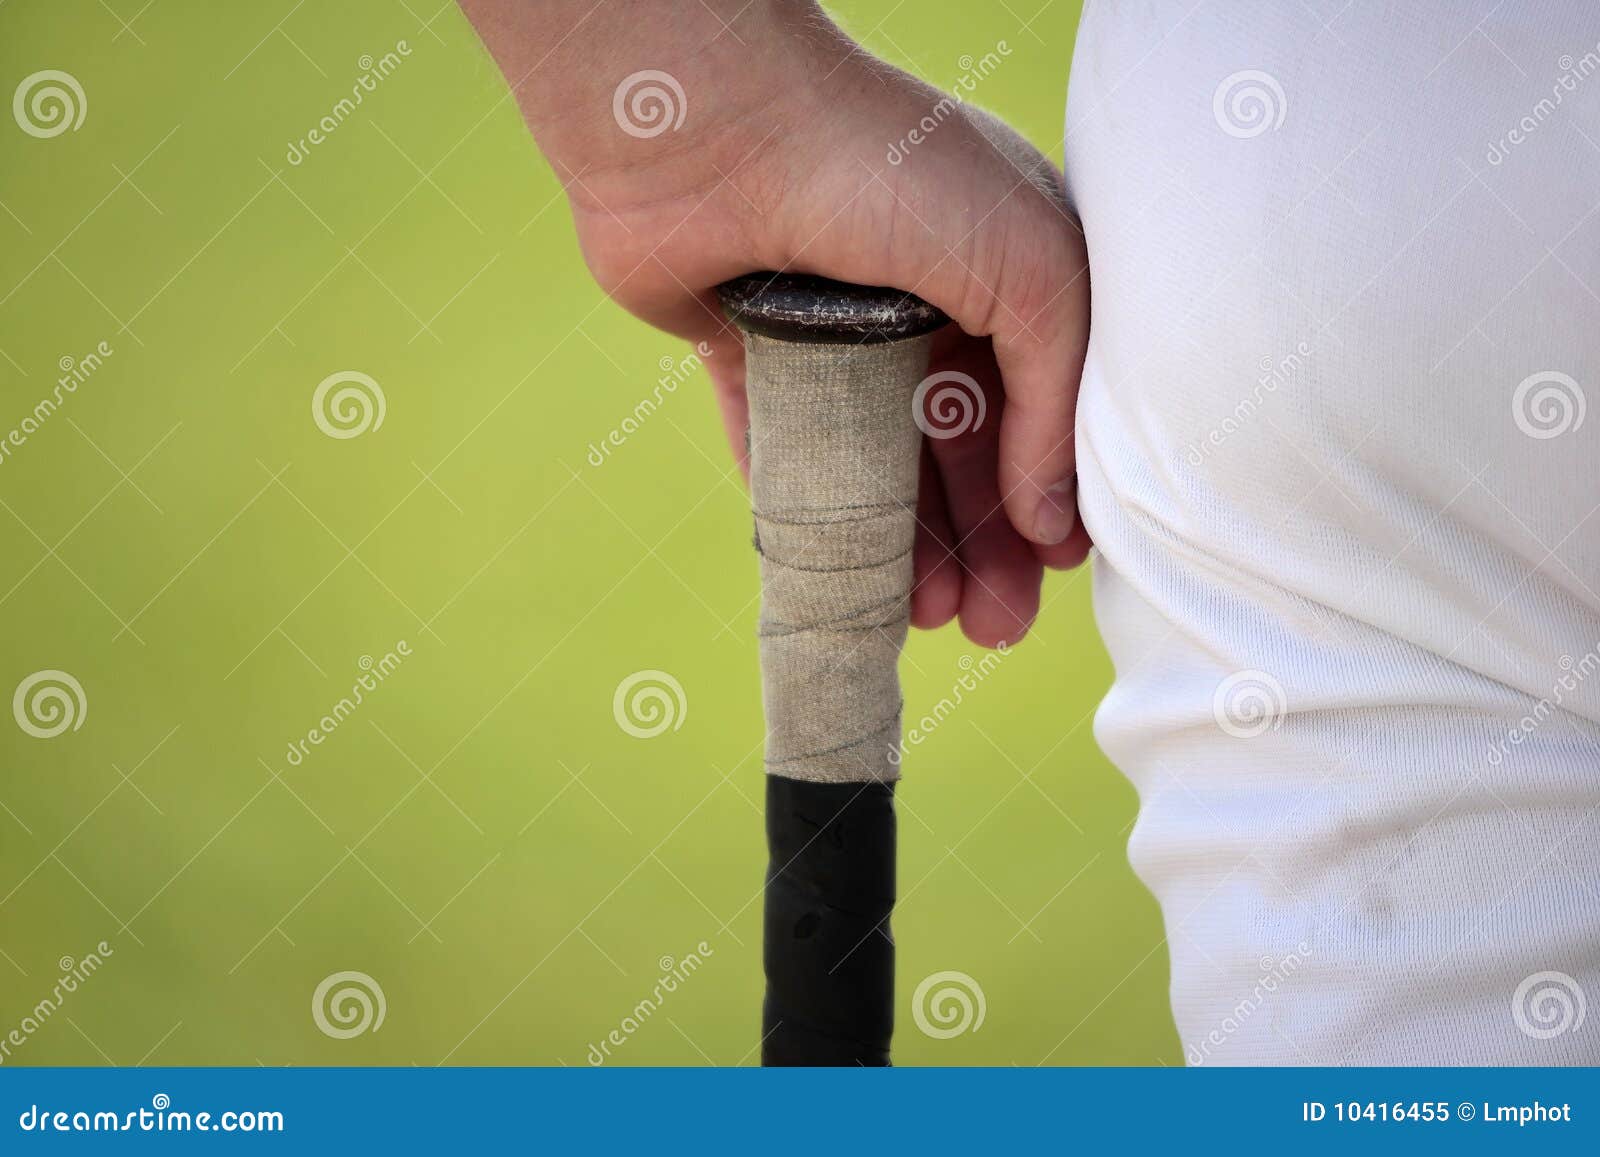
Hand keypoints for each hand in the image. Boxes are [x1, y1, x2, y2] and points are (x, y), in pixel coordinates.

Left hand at [459, 0, 1090, 646]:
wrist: (718, 129)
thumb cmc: (891, 172)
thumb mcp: (1029, 266)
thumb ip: (1055, 393)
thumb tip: (1051, 514)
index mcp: (1004, 269)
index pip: (1045, 401)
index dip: (1053, 488)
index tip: (1059, 565)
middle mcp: (925, 301)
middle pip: (965, 451)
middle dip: (986, 544)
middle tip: (998, 630)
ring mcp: (834, 330)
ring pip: (884, 468)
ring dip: (914, 550)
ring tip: (936, 622)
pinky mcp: (752, 356)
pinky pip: (794, 458)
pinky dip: (825, 520)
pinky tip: (856, 585)